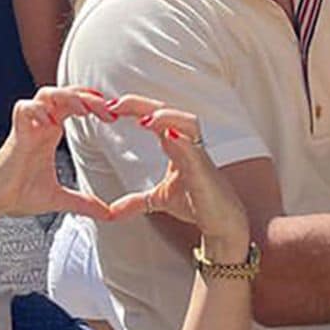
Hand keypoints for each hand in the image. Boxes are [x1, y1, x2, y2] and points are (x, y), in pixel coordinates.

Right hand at [0, 87, 115, 223]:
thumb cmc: (18, 194)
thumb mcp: (60, 198)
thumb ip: (85, 203)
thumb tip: (108, 215)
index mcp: (51, 132)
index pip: (73, 104)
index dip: (92, 102)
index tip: (113, 114)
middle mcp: (40, 125)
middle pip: (64, 93)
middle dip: (86, 95)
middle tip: (107, 109)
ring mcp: (28, 128)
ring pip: (46, 94)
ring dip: (67, 97)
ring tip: (84, 110)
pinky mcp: (16, 135)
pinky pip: (24, 109)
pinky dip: (38, 110)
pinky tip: (52, 123)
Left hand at [106, 95, 248, 250]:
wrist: (221, 224)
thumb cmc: (196, 202)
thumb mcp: (159, 200)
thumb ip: (136, 202)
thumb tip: (110, 211)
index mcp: (175, 144)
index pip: (153, 116)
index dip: (132, 108)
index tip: (108, 107)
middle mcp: (187, 143)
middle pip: (166, 111)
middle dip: (140, 104)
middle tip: (114, 105)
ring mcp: (198, 155)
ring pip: (187, 123)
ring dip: (165, 116)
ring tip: (143, 118)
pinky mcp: (206, 171)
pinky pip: (196, 150)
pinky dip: (183, 141)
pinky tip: (169, 136)